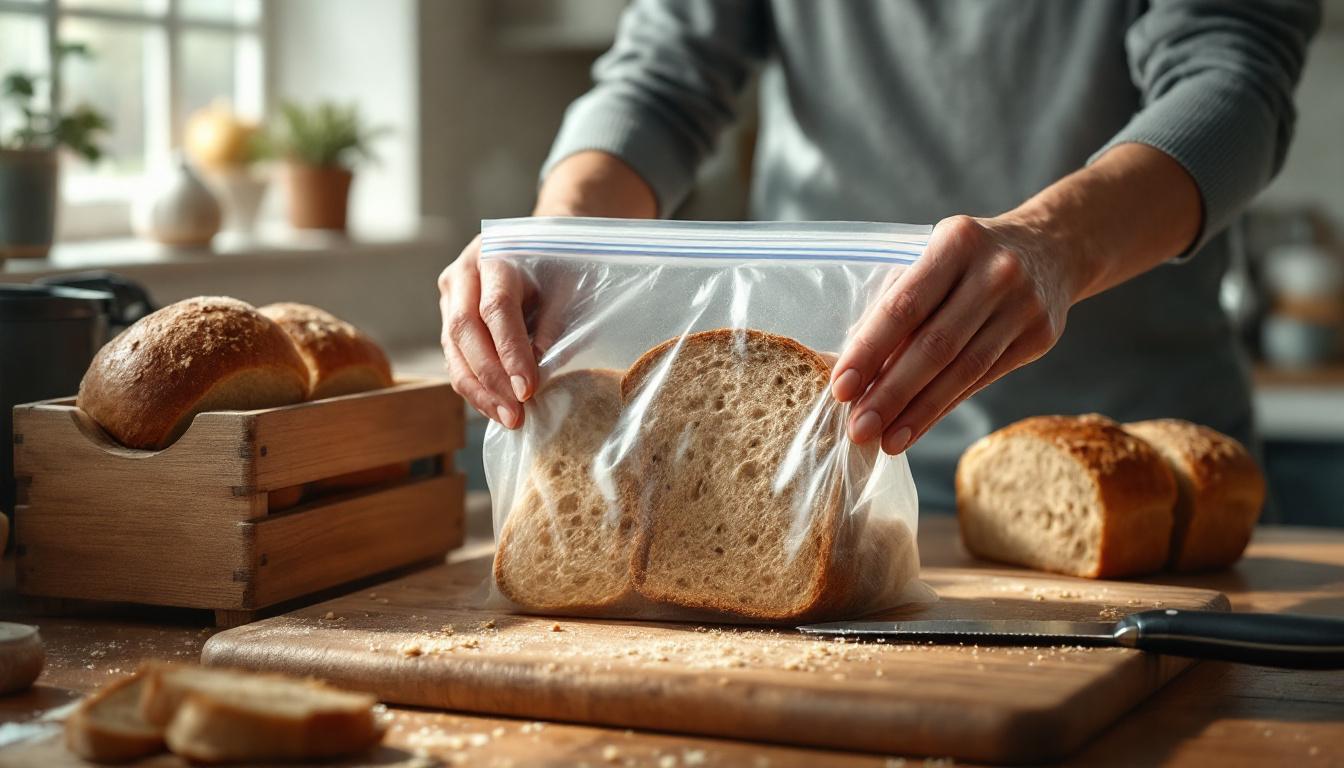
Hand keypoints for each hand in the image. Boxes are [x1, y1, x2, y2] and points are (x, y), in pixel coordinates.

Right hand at [439, 235, 541, 428]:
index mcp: (495, 254)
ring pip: (452, 349)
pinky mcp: (448, 317)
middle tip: (515, 414)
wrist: (537, 240)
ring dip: (478, 390)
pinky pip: (455, 357)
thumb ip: (552, 324)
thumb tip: (538, 373)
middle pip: (464, 331)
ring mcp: (450, 296)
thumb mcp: (567, 286)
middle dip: (490, 379)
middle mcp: (463, 273)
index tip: (528, 390)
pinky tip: (496, 407)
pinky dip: (475, 385)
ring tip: (507, 419)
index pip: (496, 309)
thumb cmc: (559, 263)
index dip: (510, 353)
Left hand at [830, 215, 1081, 453]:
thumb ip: (894, 302)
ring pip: (962, 371)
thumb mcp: (932, 257)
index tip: (841, 388)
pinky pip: (982, 381)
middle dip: (891, 393)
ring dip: (917, 412)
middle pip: (935, 345)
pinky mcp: (1038, 337)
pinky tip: (915, 428)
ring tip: (885, 441)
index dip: (870, 350)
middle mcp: (995, 273)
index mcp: (957, 242)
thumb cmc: (969, 259)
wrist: (1051, 249)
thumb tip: (849, 365)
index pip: (905, 305)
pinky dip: (943, 408)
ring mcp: (1023, 306)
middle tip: (858, 428)